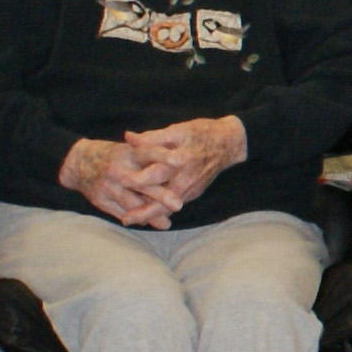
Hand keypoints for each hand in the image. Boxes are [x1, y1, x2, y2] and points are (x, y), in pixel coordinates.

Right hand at [57, 138, 178, 227]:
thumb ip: (150, 158)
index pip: (149, 152)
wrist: (77, 162)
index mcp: (128, 153)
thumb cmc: (113, 156)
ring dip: (150, 215)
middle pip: (142, 184)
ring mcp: (108, 186)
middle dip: (161, 195)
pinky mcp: (100, 199)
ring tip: (165, 224)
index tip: (180, 161)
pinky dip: (135, 219)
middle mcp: (118, 169)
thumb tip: (179, 166)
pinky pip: (120, 212)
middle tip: (178, 204)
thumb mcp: (129, 150)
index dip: (164, 156)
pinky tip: (147, 223)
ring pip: (132, 203)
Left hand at [118, 116, 248, 213]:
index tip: (123, 182)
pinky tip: (146, 213)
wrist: (229, 144)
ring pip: (169, 206)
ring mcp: (192, 188)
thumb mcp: (178, 130)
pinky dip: (160, 210)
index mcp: (182, 160)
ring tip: (131, 220)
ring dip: (150, 215)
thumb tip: (128, 137)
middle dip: (145, 211)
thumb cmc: (202, 133)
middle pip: (164, 201)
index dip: (140, 178)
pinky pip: (174, 204)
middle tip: (125, 220)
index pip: (158, 172)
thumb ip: (153, 137)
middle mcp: (187, 179)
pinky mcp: (193, 192)